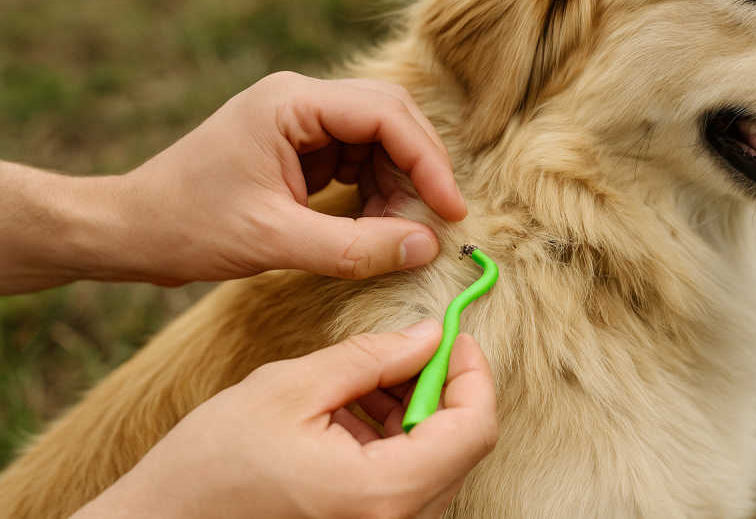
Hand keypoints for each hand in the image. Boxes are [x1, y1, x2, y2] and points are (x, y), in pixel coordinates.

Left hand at [0, 73, 468, 292]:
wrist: (129, 231)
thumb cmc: (186, 227)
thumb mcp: (274, 242)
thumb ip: (354, 247)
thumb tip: (426, 247)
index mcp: (291, 103)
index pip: (385, 115)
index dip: (427, 161)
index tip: (451, 209)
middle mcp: (300, 100)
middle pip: (390, 118)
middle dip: (419, 168)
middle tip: (437, 221)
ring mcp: (299, 122)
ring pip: (378, 141)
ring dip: (398, 185)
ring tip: (399, 233)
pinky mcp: (298, 148)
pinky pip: (356, 161)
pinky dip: (375, 192)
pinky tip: (375, 226)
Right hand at [72, 320, 498, 518]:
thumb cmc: (209, 467)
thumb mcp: (290, 389)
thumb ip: (370, 357)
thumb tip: (427, 335)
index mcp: (381, 493)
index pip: (473, 429)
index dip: (473, 374)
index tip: (453, 336)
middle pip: (458, 447)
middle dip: (440, 387)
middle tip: (406, 346)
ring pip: (432, 463)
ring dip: (414, 411)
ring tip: (367, 376)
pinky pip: (402, 483)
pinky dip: (392, 440)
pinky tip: (351, 410)